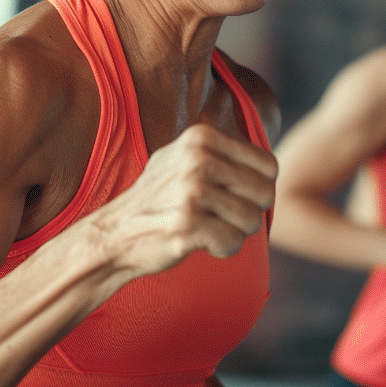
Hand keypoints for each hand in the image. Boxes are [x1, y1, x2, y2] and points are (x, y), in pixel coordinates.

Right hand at [88, 123, 275, 279]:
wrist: (115, 233)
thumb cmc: (159, 200)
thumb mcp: (184, 159)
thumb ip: (222, 154)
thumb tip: (270, 166)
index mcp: (201, 137)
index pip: (268, 165)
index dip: (259, 188)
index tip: (234, 197)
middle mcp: (198, 158)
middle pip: (264, 193)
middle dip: (250, 213)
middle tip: (221, 217)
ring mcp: (191, 190)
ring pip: (252, 220)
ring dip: (235, 232)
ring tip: (209, 228)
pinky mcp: (186, 223)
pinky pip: (233, 242)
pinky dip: (222, 249)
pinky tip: (200, 242)